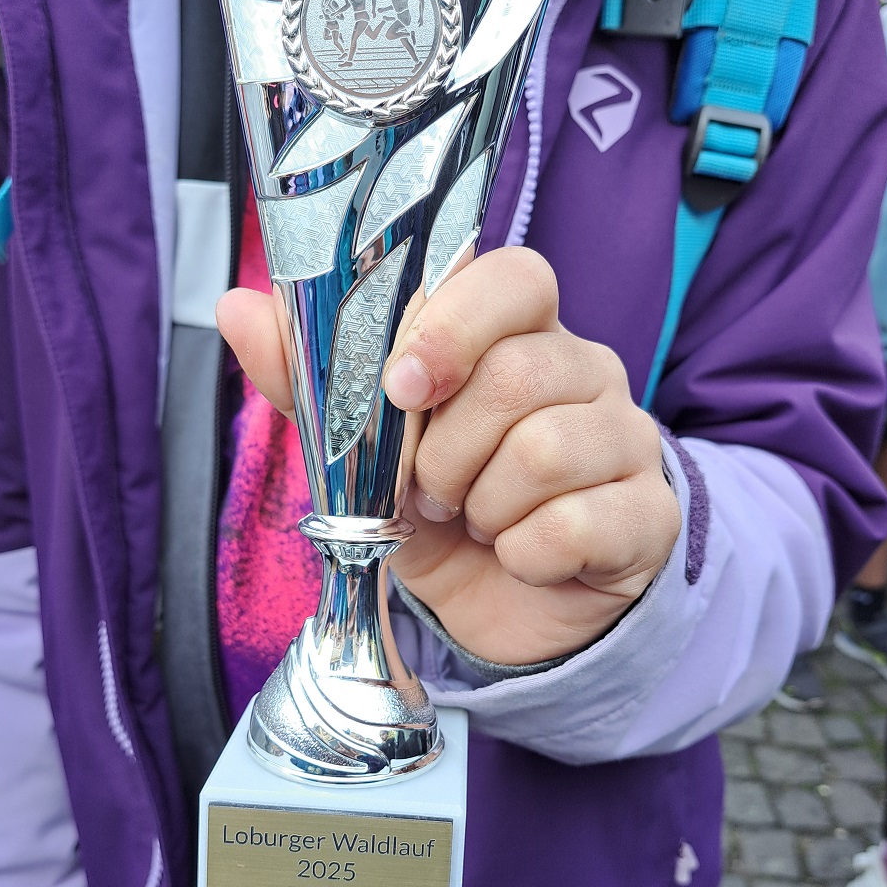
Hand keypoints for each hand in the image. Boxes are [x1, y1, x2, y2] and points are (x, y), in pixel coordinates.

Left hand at [217, 246, 680, 664]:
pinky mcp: (650, 514)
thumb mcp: (366, 454)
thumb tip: (236, 306)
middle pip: (519, 373)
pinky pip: (573, 526)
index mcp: (521, 335)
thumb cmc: (441, 512)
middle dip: (446, 450)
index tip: (402, 385)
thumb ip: (310, 382)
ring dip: (482, 505)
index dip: (452, 324)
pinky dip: (523, 556)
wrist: (507, 609)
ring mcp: (628, 440)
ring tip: (475, 520)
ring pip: (545, 449)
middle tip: (430, 488)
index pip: (515, 278)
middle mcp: (587, 372)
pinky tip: (521, 558)